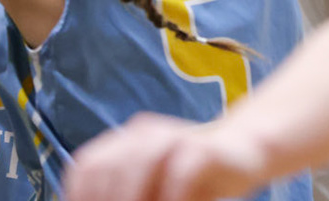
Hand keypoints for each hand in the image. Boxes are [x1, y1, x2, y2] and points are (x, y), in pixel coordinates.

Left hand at [64, 114, 261, 200]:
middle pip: (109, 166)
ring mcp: (176, 138)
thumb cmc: (193, 177)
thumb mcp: (154, 187)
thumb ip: (128, 193)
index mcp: (127, 141)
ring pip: (142, 162)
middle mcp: (146, 134)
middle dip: (109, 200)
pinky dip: (171, 199)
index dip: (81, 194)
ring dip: (134, 197)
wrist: (247, 148)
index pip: (88, 166)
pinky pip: (180, 173)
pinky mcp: (205, 150)